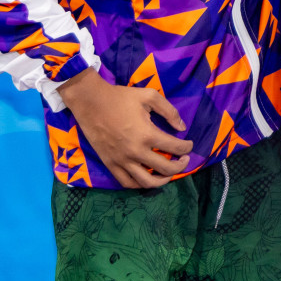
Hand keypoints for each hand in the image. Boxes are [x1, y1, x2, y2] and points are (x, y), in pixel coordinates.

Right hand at [59, 68, 193, 188]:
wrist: (91, 102)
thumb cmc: (121, 97)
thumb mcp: (149, 96)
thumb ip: (169, 111)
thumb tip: (182, 128)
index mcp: (147, 134)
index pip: (175, 147)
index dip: (187, 147)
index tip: (190, 145)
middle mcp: (136, 152)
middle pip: (165, 168)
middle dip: (180, 166)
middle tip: (185, 160)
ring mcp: (122, 160)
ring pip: (147, 182)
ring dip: (163, 180)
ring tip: (169, 174)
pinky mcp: (110, 164)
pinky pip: (127, 182)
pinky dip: (140, 184)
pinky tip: (147, 177)